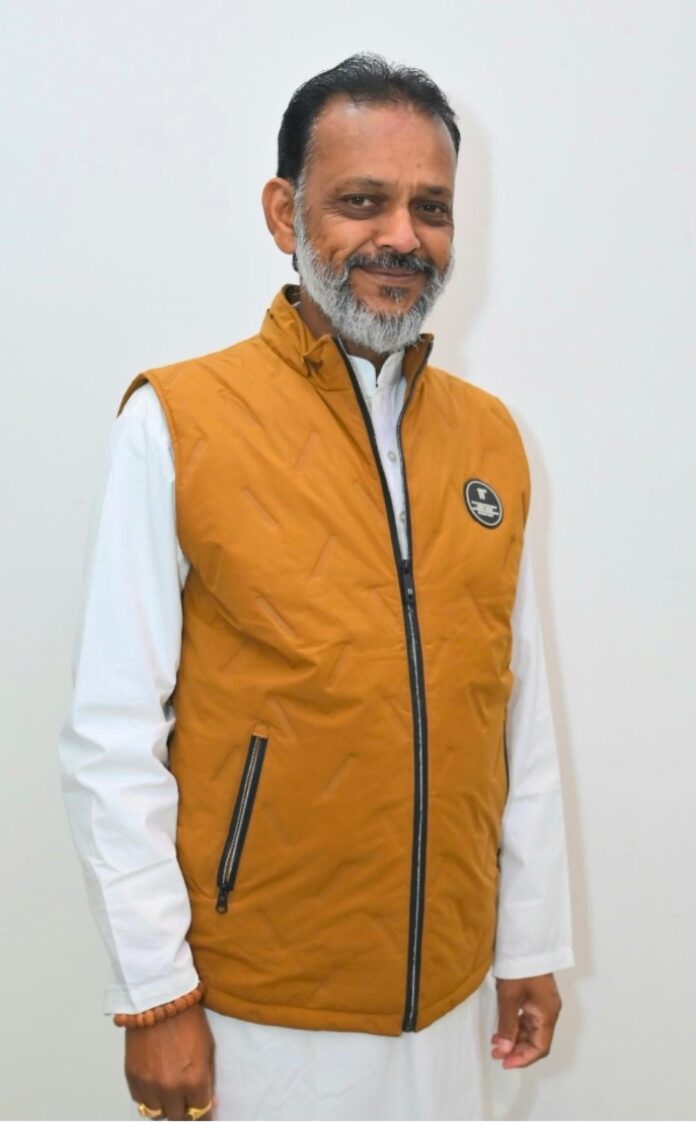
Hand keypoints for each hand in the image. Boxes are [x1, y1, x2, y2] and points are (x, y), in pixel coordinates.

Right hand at [125, 1003, 215, 1119]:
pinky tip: (154, 1084)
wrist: (159, 1000)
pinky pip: (140, 1101)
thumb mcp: (207, 1048)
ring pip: (156, 1113)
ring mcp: (149, 1085)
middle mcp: (171, 1089)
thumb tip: (208, 1101)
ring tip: (169, 1092)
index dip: (204, 1113)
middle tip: (187, 1098)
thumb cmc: (188, 1019)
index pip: (201, 1114)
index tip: (204, 1111)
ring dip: (165, 1106)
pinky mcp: (132, 1078)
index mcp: (194, 1080)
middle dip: (185, 1108)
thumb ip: (207, 1078)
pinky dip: (148, 1097)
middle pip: (178, 1117)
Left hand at [490, 972, 561, 1068]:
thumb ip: (507, 1025)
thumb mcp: (510, 997)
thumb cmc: (519, 968)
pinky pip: (526, 1019)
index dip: (523, 1058)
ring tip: (495, 1044)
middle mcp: (548, 1011)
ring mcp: (541, 1003)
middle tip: (495, 1054)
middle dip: (517, 1050)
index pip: (540, 1046)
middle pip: (536, 1040)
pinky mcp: (534, 996)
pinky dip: (514, 1027)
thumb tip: (504, 1050)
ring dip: (514, 1039)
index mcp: (547, 1013)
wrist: (524, 941)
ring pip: (530, 1030)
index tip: (505, 1062)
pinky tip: (500, 1029)